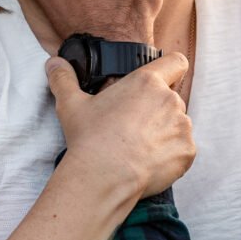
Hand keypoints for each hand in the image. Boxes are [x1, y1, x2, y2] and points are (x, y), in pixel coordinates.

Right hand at [46, 53, 195, 203]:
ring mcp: (182, 126)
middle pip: (172, 99)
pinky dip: (171, 156)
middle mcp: (170, 100)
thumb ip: (64, 79)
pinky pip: (183, 150)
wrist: (104, 177)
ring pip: (178, 125)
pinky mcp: (187, 152)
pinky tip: (149, 163)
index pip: (176, 62)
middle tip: (135, 127)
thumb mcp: (71, 104)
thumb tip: (53, 63)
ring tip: (140, 148)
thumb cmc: (90, 138)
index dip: (171, 69)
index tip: (161, 81)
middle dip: (158, 110)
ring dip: (165, 133)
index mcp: (147, 82)